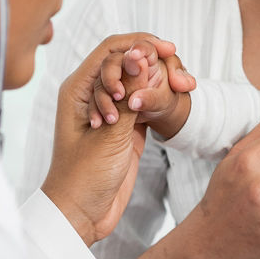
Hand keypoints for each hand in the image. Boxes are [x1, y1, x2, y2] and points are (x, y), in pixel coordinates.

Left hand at [42, 33, 192, 244]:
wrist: (81, 214)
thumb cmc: (83, 178)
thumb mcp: (111, 135)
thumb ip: (128, 97)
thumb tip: (141, 59)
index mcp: (77, 89)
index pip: (110, 50)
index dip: (139, 44)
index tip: (168, 50)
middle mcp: (91, 94)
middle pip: (124, 61)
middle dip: (152, 62)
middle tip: (179, 74)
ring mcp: (109, 109)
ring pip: (135, 81)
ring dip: (157, 80)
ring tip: (182, 86)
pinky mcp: (123, 125)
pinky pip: (141, 100)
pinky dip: (157, 98)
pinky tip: (174, 97)